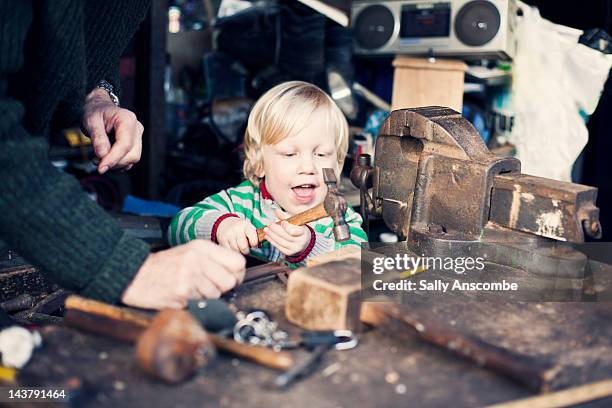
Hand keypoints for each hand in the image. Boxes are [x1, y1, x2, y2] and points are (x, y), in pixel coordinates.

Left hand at [82, 88, 143, 173]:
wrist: (100, 108)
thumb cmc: (95, 112)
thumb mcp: (91, 121)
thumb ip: (97, 138)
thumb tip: (102, 155)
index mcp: (127, 119)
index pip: (125, 144)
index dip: (113, 158)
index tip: (100, 168)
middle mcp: (137, 128)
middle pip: (132, 154)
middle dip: (114, 162)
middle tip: (95, 161)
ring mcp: (138, 137)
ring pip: (133, 159)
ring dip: (116, 164)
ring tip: (99, 159)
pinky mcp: (136, 145)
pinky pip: (130, 160)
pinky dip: (118, 163)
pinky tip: (107, 158)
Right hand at [121, 240, 244, 308]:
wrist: (134, 275)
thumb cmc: (164, 266)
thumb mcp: (189, 252)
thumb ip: (213, 259)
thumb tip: (238, 272)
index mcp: (202, 247)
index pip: (238, 262)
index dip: (238, 274)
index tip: (231, 278)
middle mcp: (198, 258)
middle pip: (230, 281)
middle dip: (221, 288)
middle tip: (205, 286)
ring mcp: (190, 275)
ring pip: (216, 294)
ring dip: (206, 296)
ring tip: (190, 289)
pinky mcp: (182, 291)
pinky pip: (201, 303)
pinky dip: (194, 302)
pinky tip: (182, 294)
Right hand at [216, 217, 257, 254]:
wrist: (225, 223)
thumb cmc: (241, 228)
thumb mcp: (249, 228)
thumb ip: (255, 236)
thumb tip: (260, 247)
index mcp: (246, 225)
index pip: (253, 240)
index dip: (254, 245)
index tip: (253, 245)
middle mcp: (237, 229)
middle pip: (244, 247)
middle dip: (246, 250)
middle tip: (246, 248)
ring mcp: (229, 234)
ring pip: (236, 250)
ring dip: (239, 251)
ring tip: (239, 247)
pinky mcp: (222, 240)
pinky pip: (229, 251)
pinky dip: (232, 251)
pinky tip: (233, 247)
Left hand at [264, 209, 310, 256]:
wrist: (304, 241)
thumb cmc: (298, 228)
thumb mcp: (295, 221)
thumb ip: (285, 216)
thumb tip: (276, 211)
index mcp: (304, 232)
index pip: (294, 231)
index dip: (287, 227)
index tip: (282, 222)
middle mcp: (301, 241)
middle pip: (286, 236)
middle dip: (276, 230)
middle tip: (269, 225)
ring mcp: (295, 248)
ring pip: (281, 242)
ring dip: (272, 235)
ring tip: (266, 229)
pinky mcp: (289, 252)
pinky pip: (279, 247)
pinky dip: (272, 241)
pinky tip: (267, 236)